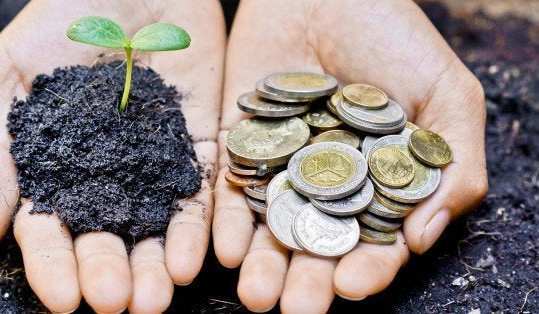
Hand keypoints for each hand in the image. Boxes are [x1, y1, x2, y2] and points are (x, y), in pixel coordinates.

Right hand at [0, 0, 224, 311]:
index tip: (63, 297)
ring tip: (159, 294)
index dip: (55, 266)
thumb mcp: (7, 77)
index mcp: (60, 170)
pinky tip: (204, 254)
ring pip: (162, 224)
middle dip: (113, 273)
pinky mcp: (204, 140)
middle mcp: (111, 176)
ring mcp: (159, 161)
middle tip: (117, 304)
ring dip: (160, 262)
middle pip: (112, 237)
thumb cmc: (56, 20)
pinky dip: (206, 223)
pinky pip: (209, 188)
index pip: (54, 231)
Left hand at [213, 0, 487, 311]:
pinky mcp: (237, 144)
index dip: (367, 265)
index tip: (351, 285)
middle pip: (315, 244)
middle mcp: (324, 185)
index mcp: (375, 184)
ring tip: (255, 293)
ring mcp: (278, 167)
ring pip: (267, 228)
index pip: (372, 239)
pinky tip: (223, 248)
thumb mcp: (447, 96)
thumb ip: (453, 167)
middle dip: (306, 280)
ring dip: (261, 264)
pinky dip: (225, 219)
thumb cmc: (396, 37)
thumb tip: (424, 239)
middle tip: (294, 309)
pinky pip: (227, 189)